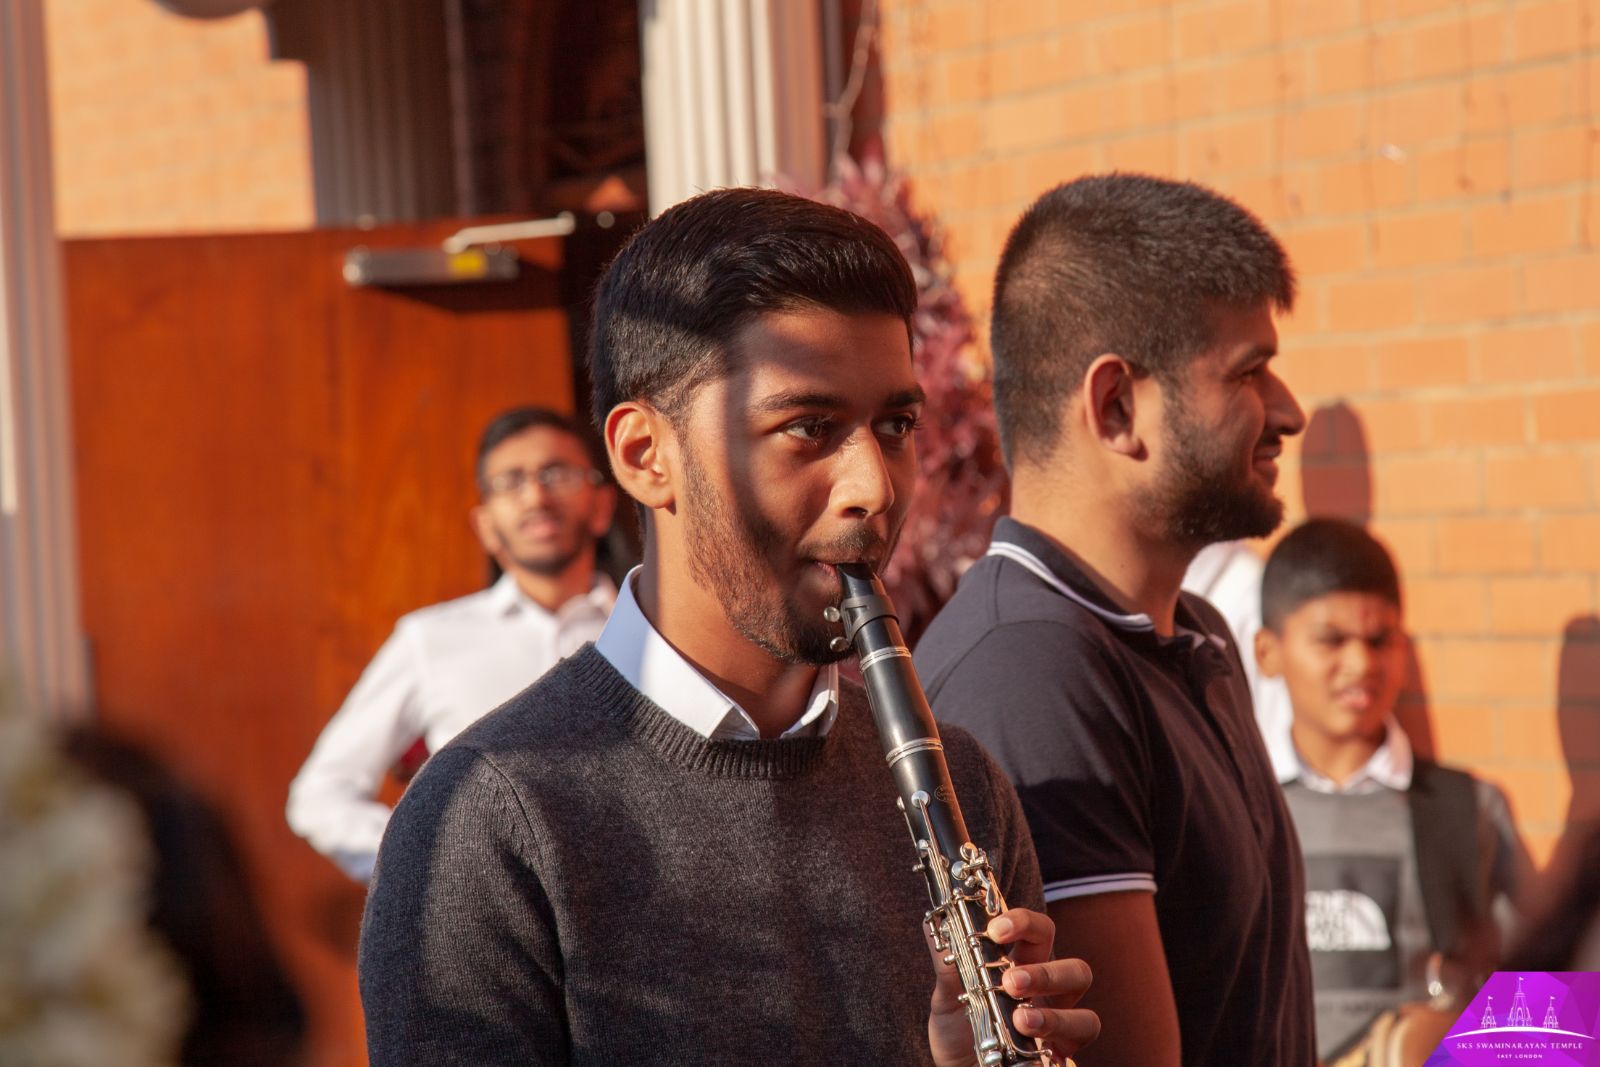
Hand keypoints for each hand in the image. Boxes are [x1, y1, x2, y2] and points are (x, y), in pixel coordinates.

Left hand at [927, 907, 1099, 1066]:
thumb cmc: (959, 1029)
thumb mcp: (947, 997)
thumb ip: (946, 966)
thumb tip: (929, 925)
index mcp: (1025, 967)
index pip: (1039, 932)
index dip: (1024, 923)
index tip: (995, 930)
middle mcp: (1048, 994)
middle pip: (1077, 970)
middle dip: (1046, 974)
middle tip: (1011, 983)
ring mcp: (1058, 1027)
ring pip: (1086, 1016)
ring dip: (1055, 1017)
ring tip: (1020, 1020)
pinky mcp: (1059, 1057)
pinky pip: (1077, 1051)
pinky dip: (1059, 1044)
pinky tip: (1037, 1049)